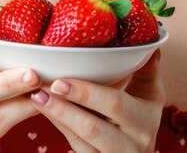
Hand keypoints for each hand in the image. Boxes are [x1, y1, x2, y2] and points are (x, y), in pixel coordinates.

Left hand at [29, 50, 164, 152]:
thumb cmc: (141, 120)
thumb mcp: (150, 97)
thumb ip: (147, 71)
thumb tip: (150, 44)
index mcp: (145, 121)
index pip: (115, 105)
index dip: (87, 93)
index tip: (60, 80)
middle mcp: (132, 144)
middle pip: (94, 127)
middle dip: (65, 108)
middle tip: (42, 88)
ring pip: (80, 140)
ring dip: (56, 117)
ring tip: (36, 97)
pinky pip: (75, 146)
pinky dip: (58, 127)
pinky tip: (43, 110)